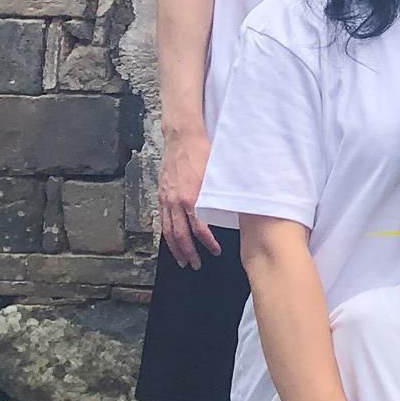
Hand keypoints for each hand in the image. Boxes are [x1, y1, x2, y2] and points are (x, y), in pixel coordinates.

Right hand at [157, 130, 217, 269]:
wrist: (182, 135)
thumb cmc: (203, 150)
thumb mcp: (217, 172)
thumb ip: (222, 191)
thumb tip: (238, 205)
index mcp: (191, 196)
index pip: (199, 228)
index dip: (207, 242)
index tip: (215, 251)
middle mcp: (175, 200)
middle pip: (179, 235)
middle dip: (188, 252)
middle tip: (195, 265)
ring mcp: (166, 198)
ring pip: (167, 230)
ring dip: (174, 248)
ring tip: (181, 260)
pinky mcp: (161, 193)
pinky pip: (162, 219)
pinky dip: (166, 233)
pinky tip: (171, 240)